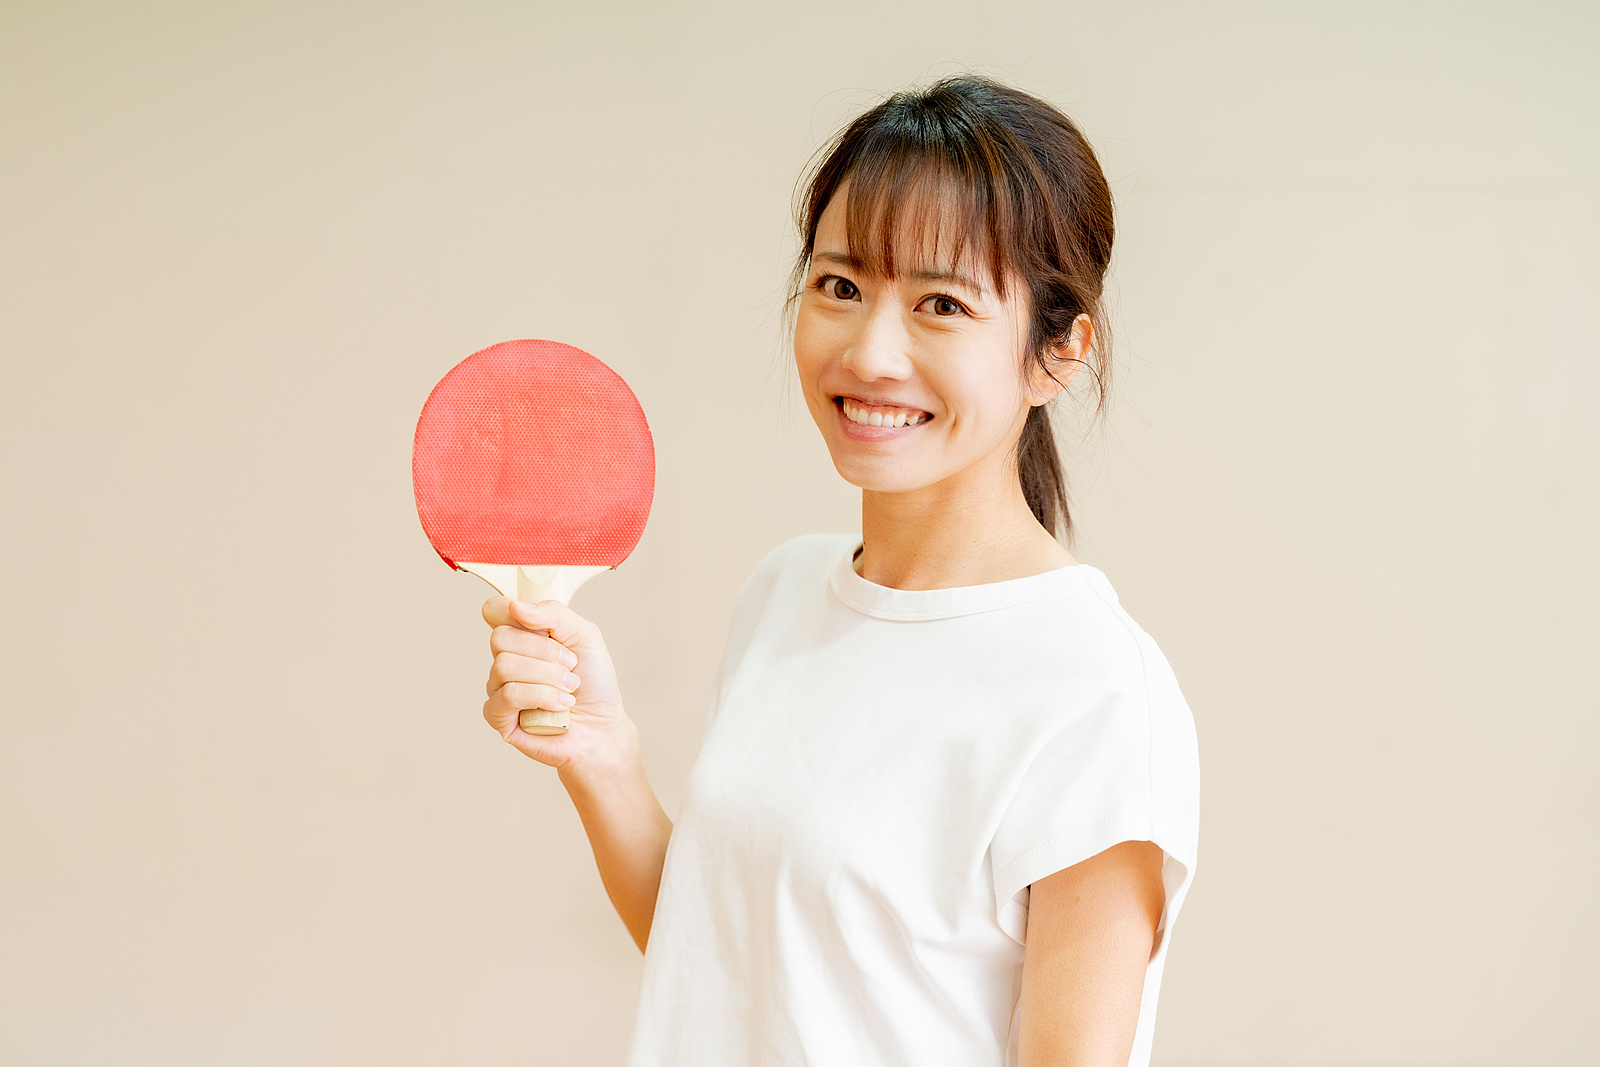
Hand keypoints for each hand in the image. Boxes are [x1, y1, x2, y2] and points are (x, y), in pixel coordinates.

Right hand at [481, 596, 634, 778]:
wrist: (604, 726)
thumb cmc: (594, 682)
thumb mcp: (584, 635)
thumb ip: (553, 614)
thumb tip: (515, 606)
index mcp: (523, 637)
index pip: (494, 611)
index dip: (507, 610)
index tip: (542, 625)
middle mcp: (506, 660)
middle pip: (500, 637)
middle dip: (545, 651)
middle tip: (571, 666)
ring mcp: (499, 688)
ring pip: (504, 666)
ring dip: (549, 676)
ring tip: (570, 688)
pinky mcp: (498, 717)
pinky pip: (508, 695)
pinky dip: (542, 696)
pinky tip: (560, 705)